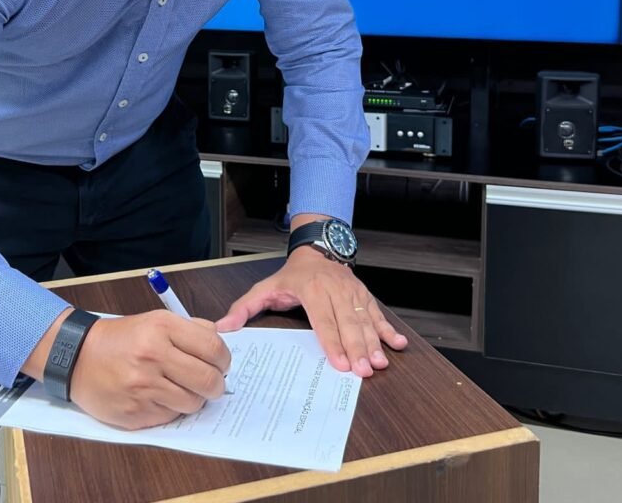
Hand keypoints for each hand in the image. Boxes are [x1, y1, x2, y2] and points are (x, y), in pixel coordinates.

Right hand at [68, 311, 231, 429]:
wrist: (78, 357)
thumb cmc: (121, 338)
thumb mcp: (155, 320)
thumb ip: (190, 329)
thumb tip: (221, 342)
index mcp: (162, 328)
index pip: (213, 347)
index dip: (224, 359)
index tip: (221, 363)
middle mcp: (154, 356)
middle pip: (208, 380)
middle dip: (216, 384)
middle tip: (211, 382)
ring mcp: (144, 388)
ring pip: (192, 403)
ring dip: (193, 398)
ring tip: (182, 388)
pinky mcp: (135, 413)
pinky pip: (170, 417)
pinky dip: (171, 409)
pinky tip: (160, 397)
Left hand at [216, 248, 406, 376]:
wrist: (317, 249)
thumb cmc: (292, 275)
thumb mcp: (265, 287)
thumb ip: (245, 307)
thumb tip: (223, 326)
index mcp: (311, 289)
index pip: (323, 319)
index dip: (332, 342)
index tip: (339, 364)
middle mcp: (335, 288)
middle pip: (348, 322)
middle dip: (357, 348)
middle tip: (364, 371)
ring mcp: (352, 291)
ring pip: (364, 319)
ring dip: (374, 342)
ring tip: (380, 363)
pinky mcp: (364, 294)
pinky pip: (377, 313)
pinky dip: (389, 329)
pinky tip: (398, 344)